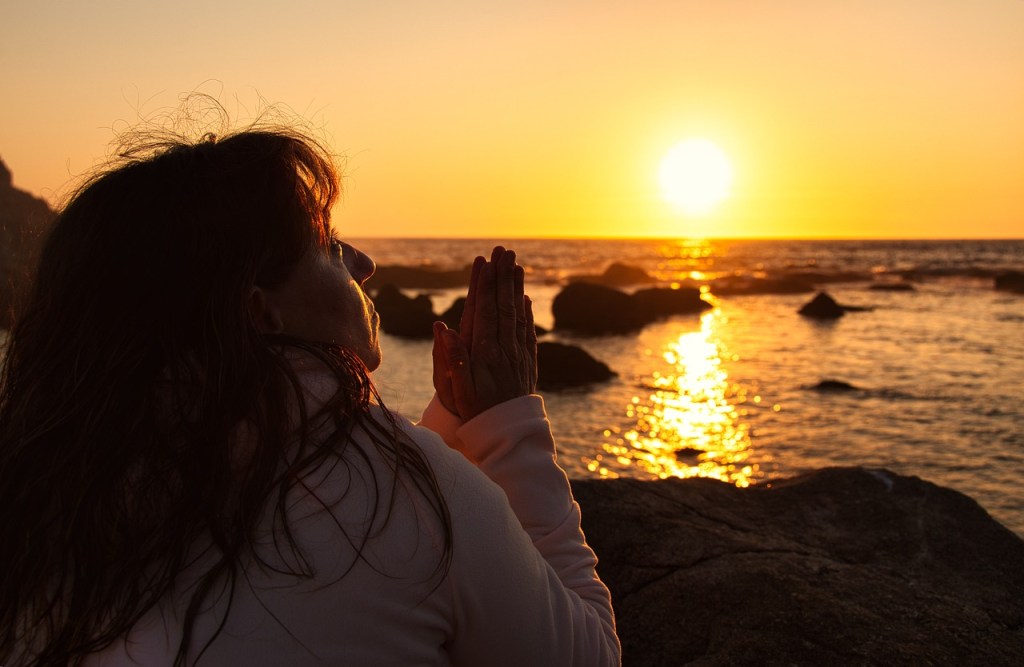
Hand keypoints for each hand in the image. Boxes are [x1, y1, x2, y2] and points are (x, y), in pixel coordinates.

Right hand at [431, 247, 536, 420]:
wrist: (508, 435)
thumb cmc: (475, 412)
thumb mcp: (456, 389)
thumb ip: (451, 358)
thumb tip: (442, 327)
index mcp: (485, 352)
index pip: (485, 311)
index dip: (485, 285)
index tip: (484, 262)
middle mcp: (505, 349)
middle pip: (504, 305)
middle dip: (503, 277)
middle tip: (503, 251)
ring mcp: (519, 354)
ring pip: (518, 314)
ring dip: (516, 287)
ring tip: (517, 264)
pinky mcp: (527, 362)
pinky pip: (528, 331)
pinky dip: (527, 312)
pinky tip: (526, 298)